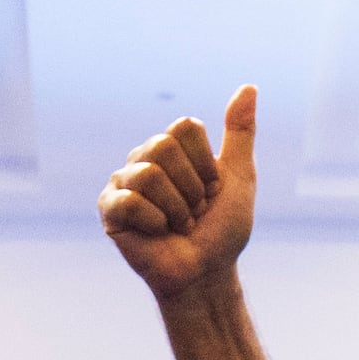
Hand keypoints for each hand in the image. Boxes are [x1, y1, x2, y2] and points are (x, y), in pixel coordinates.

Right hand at [99, 85, 258, 299]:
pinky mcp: (109, 208)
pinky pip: (131, 201)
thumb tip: (249, 86)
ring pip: (150, 174)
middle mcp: (143, 158)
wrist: (207, 272)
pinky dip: (156, 222)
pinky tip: (158, 233)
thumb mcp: (240, 178)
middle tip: (194, 212)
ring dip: (177, 209)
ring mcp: (123, 181)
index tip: (211, 190)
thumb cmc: (222, 230)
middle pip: (165, 147)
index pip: (186, 127)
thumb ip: (240, 132)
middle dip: (192, 188)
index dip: (207, 165)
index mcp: (172, 147)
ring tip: (179, 225)